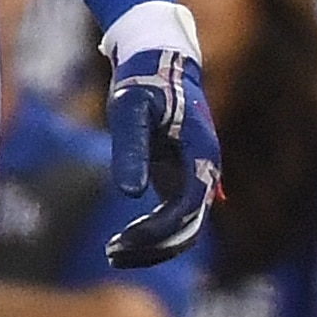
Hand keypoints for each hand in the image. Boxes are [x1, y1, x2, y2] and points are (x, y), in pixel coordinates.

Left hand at [103, 48, 220, 267]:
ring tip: (111, 253)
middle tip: (110, 253)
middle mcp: (206, 170)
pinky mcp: (182, 181)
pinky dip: (152, 236)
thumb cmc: (143, 82)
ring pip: (185, 229)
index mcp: (201, 153)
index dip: (159, 230)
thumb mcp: (130, 108)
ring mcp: (196, 177)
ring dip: (153, 248)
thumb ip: (131, 148)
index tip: (124, 240)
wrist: (159, 63)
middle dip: (153, 247)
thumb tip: (131, 194)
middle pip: (190, 227)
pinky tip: (121, 241)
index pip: (189, 207)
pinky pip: (175, 220)